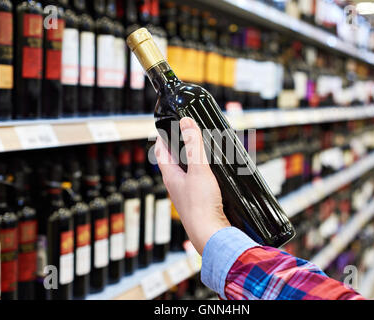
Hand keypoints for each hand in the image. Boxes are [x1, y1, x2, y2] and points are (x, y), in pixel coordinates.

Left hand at [155, 117, 230, 254]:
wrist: (211, 235)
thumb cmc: (201, 206)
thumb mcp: (199, 170)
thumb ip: (193, 145)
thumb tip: (185, 122)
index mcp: (170, 176)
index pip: (160, 151)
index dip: (162, 136)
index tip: (166, 125)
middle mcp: (176, 185)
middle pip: (173, 160)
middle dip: (179, 145)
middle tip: (188, 133)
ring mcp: (187, 194)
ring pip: (186, 171)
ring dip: (191, 159)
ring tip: (201, 148)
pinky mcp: (199, 201)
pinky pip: (198, 181)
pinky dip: (202, 172)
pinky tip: (213, 172)